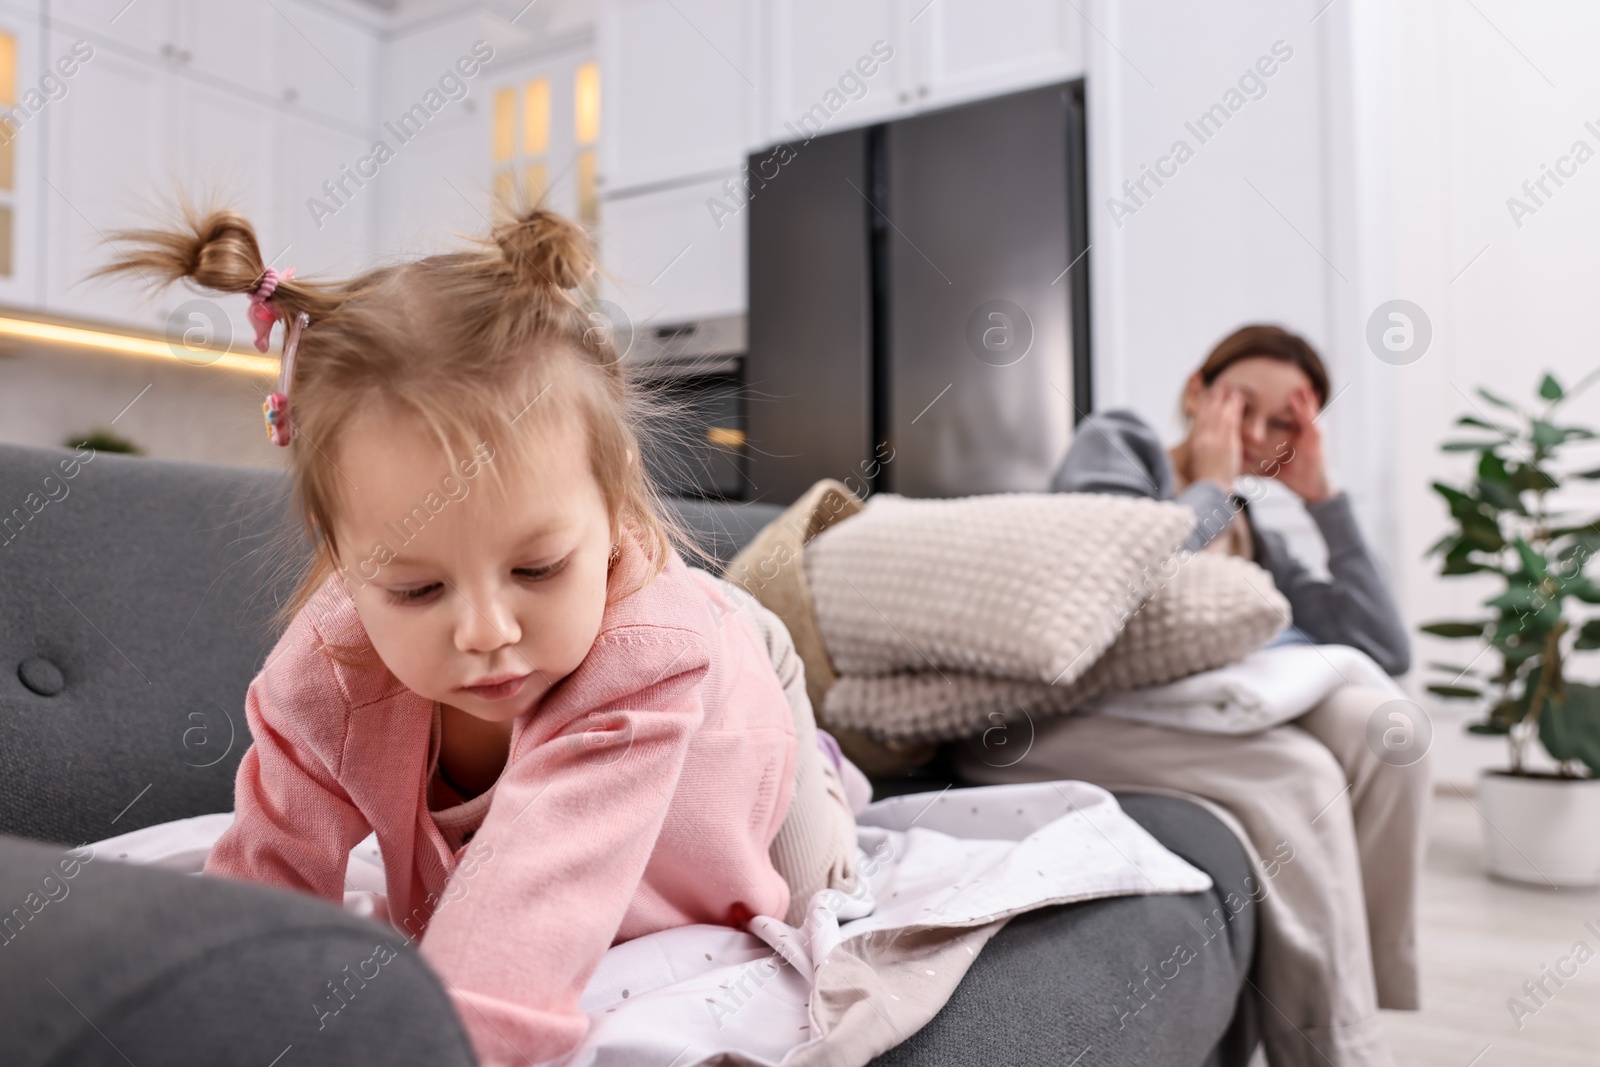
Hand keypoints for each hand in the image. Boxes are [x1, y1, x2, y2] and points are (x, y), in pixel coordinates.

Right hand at [1187, 384, 1243, 490]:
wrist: (1211, 491)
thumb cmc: (1207, 486)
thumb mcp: (1200, 469)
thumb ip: (1205, 457)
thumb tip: (1207, 454)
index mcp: (1196, 445)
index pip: (1199, 421)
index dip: (1203, 408)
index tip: (1206, 397)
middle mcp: (1203, 439)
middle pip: (1208, 414)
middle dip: (1213, 399)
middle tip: (1219, 387)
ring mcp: (1215, 440)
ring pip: (1220, 414)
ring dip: (1225, 399)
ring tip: (1230, 389)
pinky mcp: (1227, 442)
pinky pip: (1230, 420)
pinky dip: (1233, 408)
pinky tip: (1237, 398)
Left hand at [1268, 386, 1332, 502]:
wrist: (1311, 488)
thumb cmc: (1294, 476)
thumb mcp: (1272, 465)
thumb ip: (1257, 463)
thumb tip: (1238, 466)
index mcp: (1296, 435)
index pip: (1288, 415)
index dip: (1283, 405)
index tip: (1272, 393)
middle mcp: (1305, 431)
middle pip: (1299, 409)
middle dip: (1296, 396)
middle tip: (1287, 381)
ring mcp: (1312, 433)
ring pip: (1306, 411)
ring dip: (1303, 398)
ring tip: (1300, 386)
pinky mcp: (1316, 438)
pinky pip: (1310, 419)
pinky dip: (1305, 409)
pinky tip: (1299, 399)